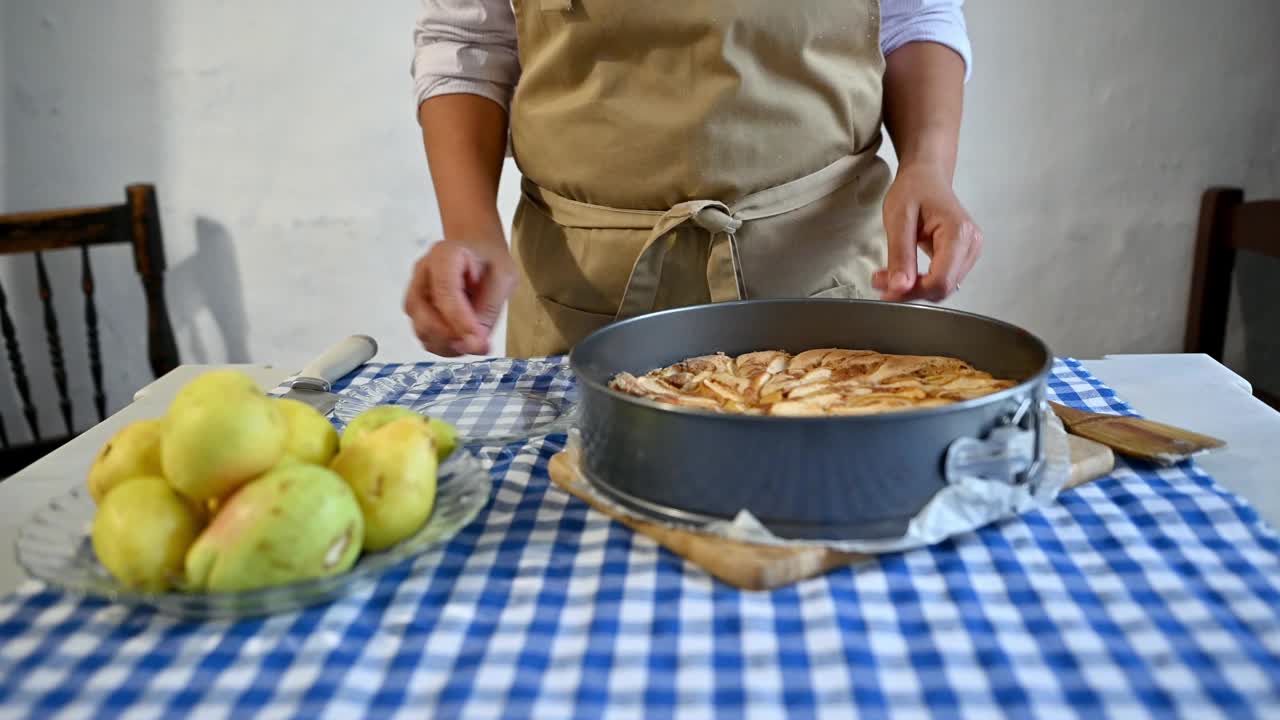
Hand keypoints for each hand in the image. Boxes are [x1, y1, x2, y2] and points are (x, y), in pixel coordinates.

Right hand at [403, 237, 516, 356]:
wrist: (477, 255)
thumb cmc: (491, 262)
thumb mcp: (504, 277)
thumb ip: (489, 308)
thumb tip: (474, 343)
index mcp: (443, 255)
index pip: (444, 289)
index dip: (459, 319)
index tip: (479, 340)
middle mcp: (422, 274)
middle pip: (424, 314)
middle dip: (452, 337)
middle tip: (480, 346)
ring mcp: (415, 294)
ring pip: (422, 330)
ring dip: (449, 345)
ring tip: (476, 343)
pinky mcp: (417, 312)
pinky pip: (425, 336)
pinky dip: (445, 346)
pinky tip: (465, 341)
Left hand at [873, 163, 982, 301]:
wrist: (926, 175)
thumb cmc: (914, 188)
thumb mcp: (898, 219)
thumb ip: (900, 255)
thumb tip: (900, 287)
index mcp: (959, 233)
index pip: (940, 280)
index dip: (912, 291)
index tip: (885, 289)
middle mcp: (971, 244)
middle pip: (943, 288)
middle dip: (911, 291)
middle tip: (880, 281)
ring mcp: (970, 251)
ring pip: (943, 287)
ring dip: (914, 288)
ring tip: (888, 275)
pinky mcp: (963, 255)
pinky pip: (943, 279)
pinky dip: (921, 281)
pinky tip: (904, 272)